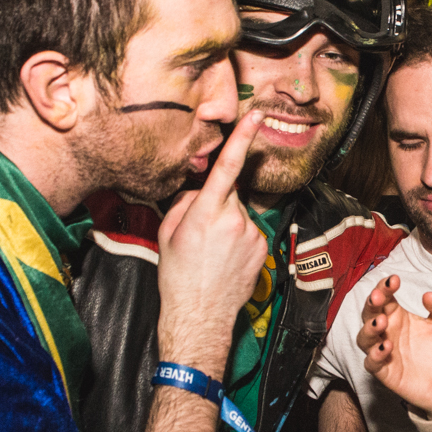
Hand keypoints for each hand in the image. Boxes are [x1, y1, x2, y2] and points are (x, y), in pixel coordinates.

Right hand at [156, 111, 266, 366]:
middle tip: (199, 233)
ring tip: (213, 251)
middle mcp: (233, 219)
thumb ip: (184, 203)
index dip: (242, 138)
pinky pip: (249, 230)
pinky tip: (226, 258)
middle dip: (216, 203)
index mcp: (205, 212)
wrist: (201, 315)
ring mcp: (252, 234)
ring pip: (239, 213)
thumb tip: (197, 191)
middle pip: (229, 194)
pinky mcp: (262, 247)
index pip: (227, 167)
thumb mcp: (168, 234)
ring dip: (228, 223)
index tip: (256, 116)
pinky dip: (239, 237)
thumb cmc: (178, 276)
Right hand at [356, 275, 431, 418]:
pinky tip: (387, 347)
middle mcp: (389, 332)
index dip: (385, 287)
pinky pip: (371, 363)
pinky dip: (375, 355)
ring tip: (382, 321)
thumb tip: (428, 294)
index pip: (385, 297)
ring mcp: (385, 352)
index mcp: (400, 316)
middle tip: (378, 296)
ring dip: (369, 328)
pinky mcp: (386, 373)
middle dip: (371, 303)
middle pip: (369, 314)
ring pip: (364, 338)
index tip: (395, 280)